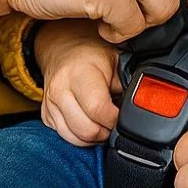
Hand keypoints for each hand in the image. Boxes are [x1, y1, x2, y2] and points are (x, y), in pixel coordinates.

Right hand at [34, 20, 121, 145]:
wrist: (62, 50)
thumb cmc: (92, 55)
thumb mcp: (115, 60)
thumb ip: (127, 82)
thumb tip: (141, 103)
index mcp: (80, 73)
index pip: (98, 109)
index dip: (115, 120)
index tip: (124, 118)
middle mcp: (61, 88)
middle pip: (86, 129)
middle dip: (105, 132)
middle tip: (114, 122)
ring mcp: (50, 104)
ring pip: (75, 138)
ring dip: (93, 137)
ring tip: (103, 123)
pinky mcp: (45, 115)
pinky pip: (65, 137)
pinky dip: (80, 137)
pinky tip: (89, 123)